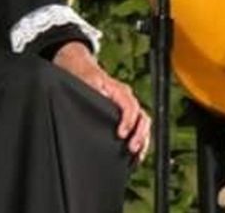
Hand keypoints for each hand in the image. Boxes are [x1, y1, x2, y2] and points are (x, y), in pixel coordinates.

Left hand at [52, 42, 151, 162]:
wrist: (81, 69)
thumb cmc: (84, 76)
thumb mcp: (87, 80)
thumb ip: (95, 88)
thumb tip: (102, 96)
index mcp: (119, 91)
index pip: (131, 106)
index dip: (129, 121)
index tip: (121, 134)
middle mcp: (127, 99)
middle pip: (142, 117)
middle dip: (140, 134)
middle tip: (132, 148)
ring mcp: (127, 108)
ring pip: (143, 124)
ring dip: (142, 139)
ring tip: (136, 155)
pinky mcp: (125, 116)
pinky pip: (138, 128)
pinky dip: (139, 141)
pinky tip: (134, 154)